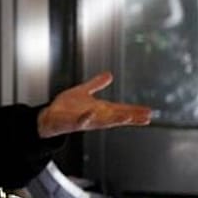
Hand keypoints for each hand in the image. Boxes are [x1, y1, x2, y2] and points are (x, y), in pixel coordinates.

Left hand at [37, 71, 152, 138]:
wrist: (48, 117)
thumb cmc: (66, 108)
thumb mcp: (83, 92)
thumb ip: (96, 84)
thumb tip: (109, 75)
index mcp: (100, 110)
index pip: (121, 110)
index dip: (135, 111)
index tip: (149, 113)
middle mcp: (95, 117)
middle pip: (116, 117)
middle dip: (130, 117)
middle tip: (146, 117)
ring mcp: (84, 121)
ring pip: (102, 121)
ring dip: (115, 119)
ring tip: (128, 117)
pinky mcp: (71, 122)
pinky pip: (80, 121)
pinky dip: (86, 117)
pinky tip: (92, 112)